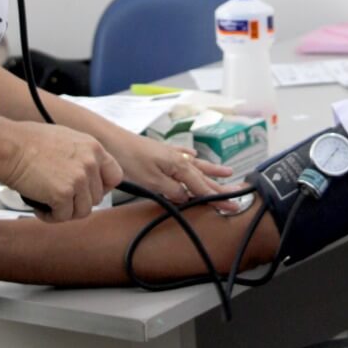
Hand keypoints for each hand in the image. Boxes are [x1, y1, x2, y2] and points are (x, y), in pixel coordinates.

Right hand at [0, 122, 123, 222]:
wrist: (9, 147)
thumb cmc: (29, 141)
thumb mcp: (66, 139)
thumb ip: (82, 156)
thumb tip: (88, 174)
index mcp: (93, 147)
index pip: (115, 176)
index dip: (102, 187)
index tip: (89, 192)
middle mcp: (90, 162)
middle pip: (96, 198)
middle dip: (78, 201)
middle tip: (59, 198)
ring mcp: (79, 179)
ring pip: (82, 211)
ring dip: (65, 211)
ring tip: (48, 202)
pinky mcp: (63, 194)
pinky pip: (63, 217)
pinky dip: (50, 216)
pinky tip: (39, 205)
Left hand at [103, 129, 235, 206]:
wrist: (109, 140)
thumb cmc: (128, 158)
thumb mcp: (151, 180)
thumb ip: (172, 190)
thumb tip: (187, 197)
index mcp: (178, 166)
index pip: (202, 187)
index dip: (217, 198)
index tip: (232, 207)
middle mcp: (178, 159)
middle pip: (204, 176)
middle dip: (220, 186)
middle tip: (239, 195)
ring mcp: (169, 154)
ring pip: (196, 165)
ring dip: (212, 170)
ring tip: (228, 172)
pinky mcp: (159, 152)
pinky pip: (182, 155)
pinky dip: (191, 158)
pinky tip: (195, 156)